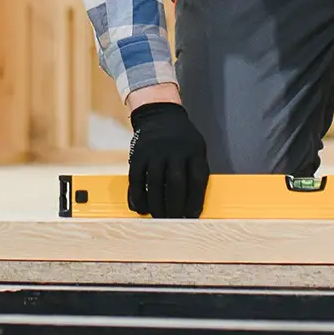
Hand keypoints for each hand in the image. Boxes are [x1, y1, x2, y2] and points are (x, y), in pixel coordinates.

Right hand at [127, 101, 209, 218]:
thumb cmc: (182, 139)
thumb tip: (193, 205)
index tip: (192, 215)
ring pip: (154, 183)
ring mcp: (154, 152)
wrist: (159, 114)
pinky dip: (138, 196)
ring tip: (159, 217)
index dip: (195, 200)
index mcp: (194, 150)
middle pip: (176, 183)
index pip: (197, 179)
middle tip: (174, 219)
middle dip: (175, 206)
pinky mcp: (137, 154)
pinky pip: (136, 179)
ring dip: (157, 204)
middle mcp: (174, 150)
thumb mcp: (196, 148)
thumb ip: (196, 171)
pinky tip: (142, 208)